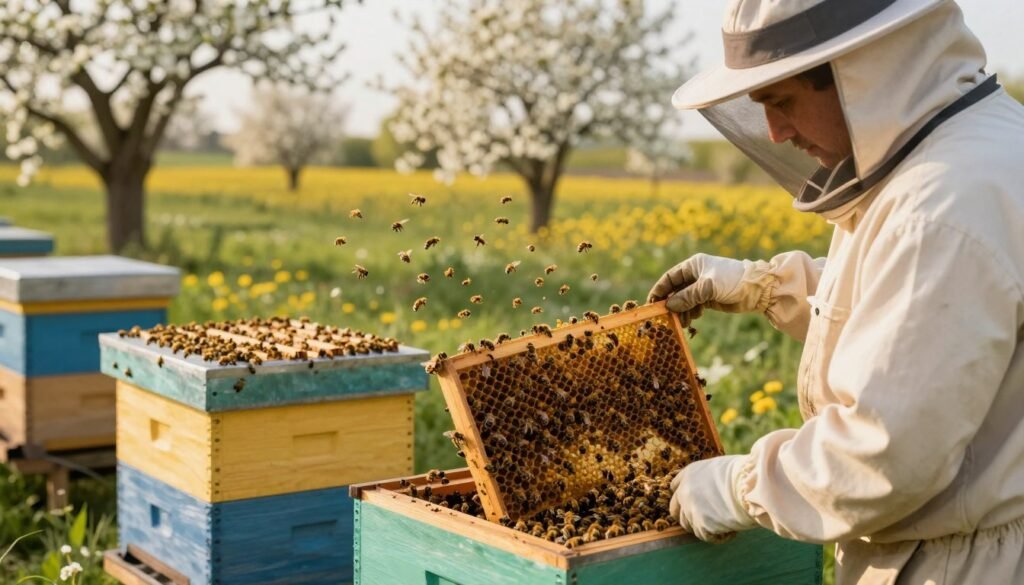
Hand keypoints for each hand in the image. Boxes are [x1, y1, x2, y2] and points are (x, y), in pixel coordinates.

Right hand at [647, 254, 772, 325]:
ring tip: (682, 322)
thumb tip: (668, 306)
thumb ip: (687, 297)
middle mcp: (696, 275)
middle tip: (665, 318)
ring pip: (685, 300)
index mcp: (693, 265)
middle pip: (676, 290)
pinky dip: (691, 313)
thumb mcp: (707, 287)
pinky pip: (694, 306)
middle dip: (671, 304)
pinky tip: (692, 320)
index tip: (652, 303)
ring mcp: (703, 287)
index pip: (670, 277)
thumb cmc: (731, 281)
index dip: (660, 289)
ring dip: (682, 311)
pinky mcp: (710, 298)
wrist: (757, 289)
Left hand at [670, 455, 755, 542]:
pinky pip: (705, 536)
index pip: (674, 488)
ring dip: (702, 527)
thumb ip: (705, 479)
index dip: (683, 497)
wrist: (751, 486)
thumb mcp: (718, 468)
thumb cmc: (743, 475)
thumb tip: (708, 489)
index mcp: (689, 473)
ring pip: (688, 525)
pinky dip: (717, 536)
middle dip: (686, 515)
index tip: (694, 502)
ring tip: (722, 524)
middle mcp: (685, 490)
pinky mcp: (701, 524)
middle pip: (675, 510)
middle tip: (704, 519)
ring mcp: (691, 508)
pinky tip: (731, 531)